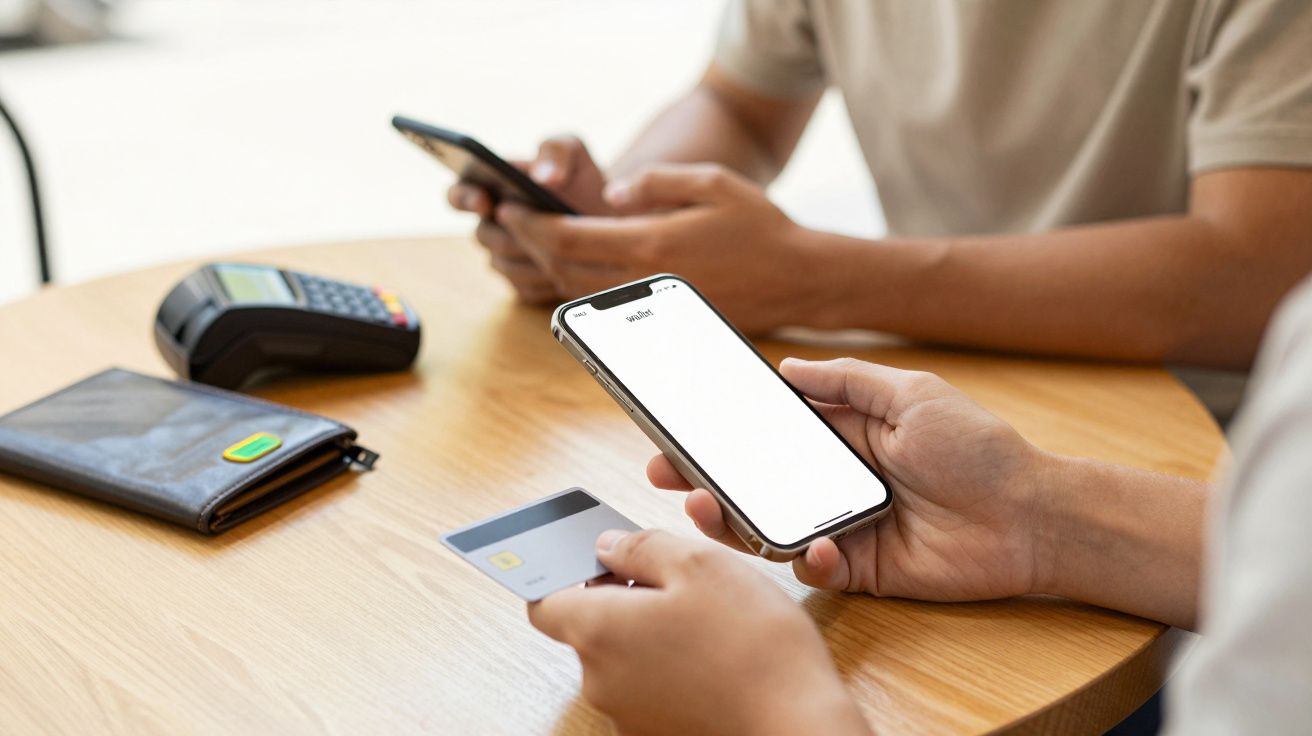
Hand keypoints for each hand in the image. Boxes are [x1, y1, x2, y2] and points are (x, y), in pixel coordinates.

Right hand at [447, 135, 610, 304]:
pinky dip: (544, 279)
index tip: (484, 201)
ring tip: (564, 248)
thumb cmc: (581, 178)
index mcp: (489, 185)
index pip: (457, 193)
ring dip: (530, 256)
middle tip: (537, 228)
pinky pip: (523, 287)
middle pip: (482, 235)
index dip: (464, 198)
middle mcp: (490, 222)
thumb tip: (540, 177)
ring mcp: (503, 255)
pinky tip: (569, 268)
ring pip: (502, 264)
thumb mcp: (572, 151)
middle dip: (509, 233)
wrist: (607, 217)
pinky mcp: (521, 282)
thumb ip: (554, 151)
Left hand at [495, 163, 819, 332]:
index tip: (510, 207)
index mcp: (652, 245)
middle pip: (562, 270)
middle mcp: (645, 282)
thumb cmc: (760, 226)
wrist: (798, 279)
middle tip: (509, 221)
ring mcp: (651, 309)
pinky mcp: (659, 322)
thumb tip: (608, 192)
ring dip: (546, 267)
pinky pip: (601, 308)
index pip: (568, 238)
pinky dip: (573, 286)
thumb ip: (655, 180)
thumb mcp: (713, 181)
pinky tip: (569, 265)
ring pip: (576, 293)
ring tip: (531, 240)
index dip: (530, 224)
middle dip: (527, 245)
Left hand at [528, 529, 869, 735]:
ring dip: (652, 634)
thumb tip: (608, 546)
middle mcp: (601, 679)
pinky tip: (715, 657)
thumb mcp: (701, 563)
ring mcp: (628, 714)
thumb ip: (642, 546)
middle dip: (625, 599)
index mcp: (599, 629)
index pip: (544, 601)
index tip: (600, 559)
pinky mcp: (657, 732)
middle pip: (590, 627)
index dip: (569, 573)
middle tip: (678, 583)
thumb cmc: (753, 644)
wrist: (797, 723)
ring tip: (708, 622)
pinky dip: (672, 667)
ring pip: (624, 657)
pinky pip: (651, 687)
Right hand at [649, 358, 1046, 601]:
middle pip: (754, 482)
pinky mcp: (860, 569)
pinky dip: (809, 559)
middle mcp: (832, 483)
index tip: (680, 425)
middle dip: (704, 478)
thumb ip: (847, 381)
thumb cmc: (979, 449)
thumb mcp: (912, 394)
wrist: (1032, 516)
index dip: (723, 431)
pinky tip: (817, 546)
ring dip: (732, 521)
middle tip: (664, 472)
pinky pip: (816, 568)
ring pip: (770, 527)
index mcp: (842, 438)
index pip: (768, 434)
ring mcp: (842, 527)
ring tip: (705, 506)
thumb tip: (787, 368)